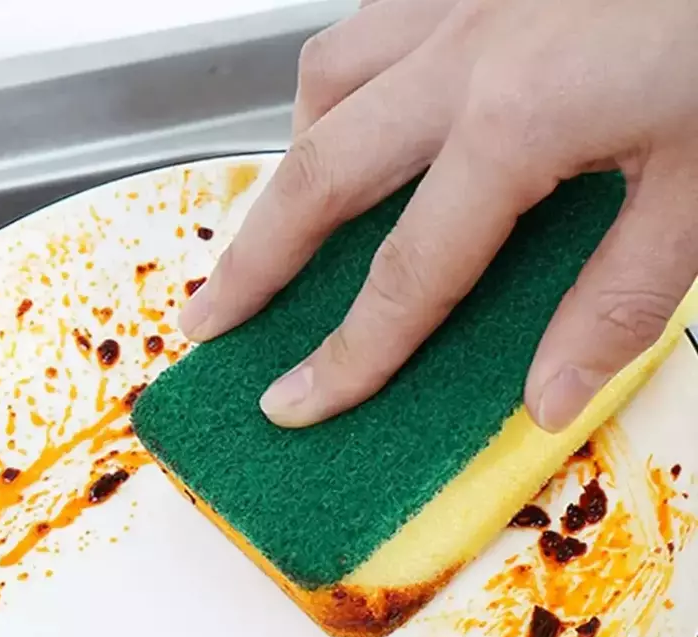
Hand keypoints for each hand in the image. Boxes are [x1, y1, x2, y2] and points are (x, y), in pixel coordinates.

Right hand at [181, 0, 697, 431]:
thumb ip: (620, 298)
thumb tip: (547, 399)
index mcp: (519, 118)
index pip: (405, 274)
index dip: (344, 355)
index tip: (290, 403)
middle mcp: (466, 53)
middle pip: (317, 174)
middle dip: (251, 260)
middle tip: (210, 318)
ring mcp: (462, 0)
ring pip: (329, 80)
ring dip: (293, 163)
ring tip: (285, 224)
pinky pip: (371, 28)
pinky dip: (345, 87)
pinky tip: (362, 121)